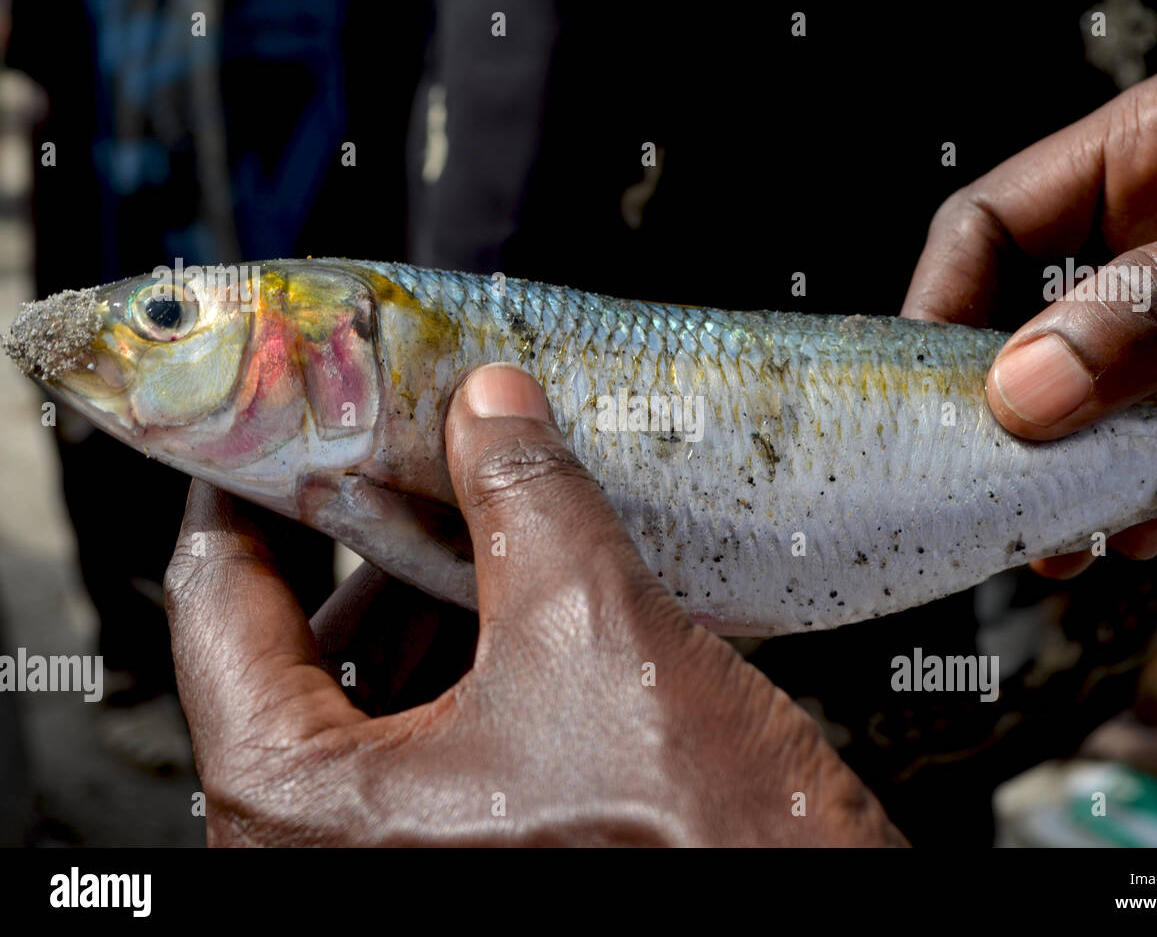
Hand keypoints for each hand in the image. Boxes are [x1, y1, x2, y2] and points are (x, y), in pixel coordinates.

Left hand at [163, 363, 904, 845]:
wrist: (806, 916)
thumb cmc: (692, 841)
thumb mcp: (594, 629)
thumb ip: (523, 496)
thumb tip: (491, 404)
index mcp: (300, 802)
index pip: (216, 598)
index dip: (247, 485)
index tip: (274, 421)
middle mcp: (319, 847)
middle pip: (293, 641)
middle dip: (365, 533)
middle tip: (411, 444)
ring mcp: (389, 857)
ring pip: (369, 688)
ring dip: (426, 591)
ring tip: (484, 507)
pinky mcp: (458, 858)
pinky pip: (424, 734)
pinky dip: (465, 653)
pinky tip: (524, 591)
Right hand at [903, 55, 1156, 577]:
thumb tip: (1021, 390)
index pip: (990, 218)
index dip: (944, 306)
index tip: (932, 398)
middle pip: (1021, 311)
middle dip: (1002, 407)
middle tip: (992, 482)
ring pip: (1070, 382)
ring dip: (1056, 462)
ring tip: (1063, 535)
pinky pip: (1131, 425)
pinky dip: (1117, 482)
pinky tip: (1131, 526)